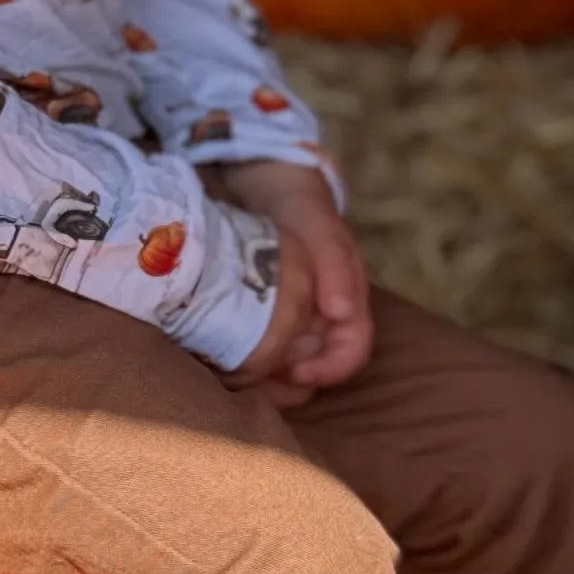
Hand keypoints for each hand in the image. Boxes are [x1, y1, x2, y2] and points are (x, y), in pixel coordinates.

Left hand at [212, 156, 372, 397]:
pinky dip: (246, 362)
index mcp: (349, 303)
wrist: (269, 190)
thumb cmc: (301, 209)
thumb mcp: (319, 229)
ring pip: (289, 366)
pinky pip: (262, 352)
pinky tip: (221, 361)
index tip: (295, 372)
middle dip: (289, 383)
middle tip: (256, 382)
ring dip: (266, 379)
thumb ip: (334, 264)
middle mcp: (326, 320)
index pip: (352, 352)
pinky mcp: (267, 321)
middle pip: (316, 368)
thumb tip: (341, 312)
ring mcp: (297, 322)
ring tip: (234, 378)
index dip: (330, 370)